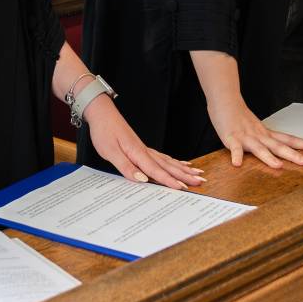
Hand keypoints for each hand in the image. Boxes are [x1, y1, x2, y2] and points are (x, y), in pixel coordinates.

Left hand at [84, 97, 206, 189]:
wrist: (102, 113)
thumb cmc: (104, 131)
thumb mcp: (110, 151)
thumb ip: (126, 166)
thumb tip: (142, 179)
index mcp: (137, 153)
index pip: (155, 171)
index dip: (169, 181)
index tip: (182, 188)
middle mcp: (144, 151)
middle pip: (168, 166)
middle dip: (184, 175)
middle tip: (200, 181)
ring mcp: (145, 148)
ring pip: (168, 161)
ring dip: (183, 169)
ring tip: (197, 174)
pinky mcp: (142, 147)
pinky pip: (162, 157)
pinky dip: (173, 161)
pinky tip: (180, 163)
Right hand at [206, 95, 302, 168]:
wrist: (225, 100)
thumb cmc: (240, 116)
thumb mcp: (257, 128)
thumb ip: (266, 140)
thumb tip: (278, 151)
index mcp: (267, 134)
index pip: (289, 139)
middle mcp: (260, 136)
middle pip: (278, 146)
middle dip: (292, 155)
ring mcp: (246, 137)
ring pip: (259, 148)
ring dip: (268, 157)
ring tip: (277, 165)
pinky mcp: (231, 138)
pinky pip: (234, 148)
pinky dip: (236, 155)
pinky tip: (237, 163)